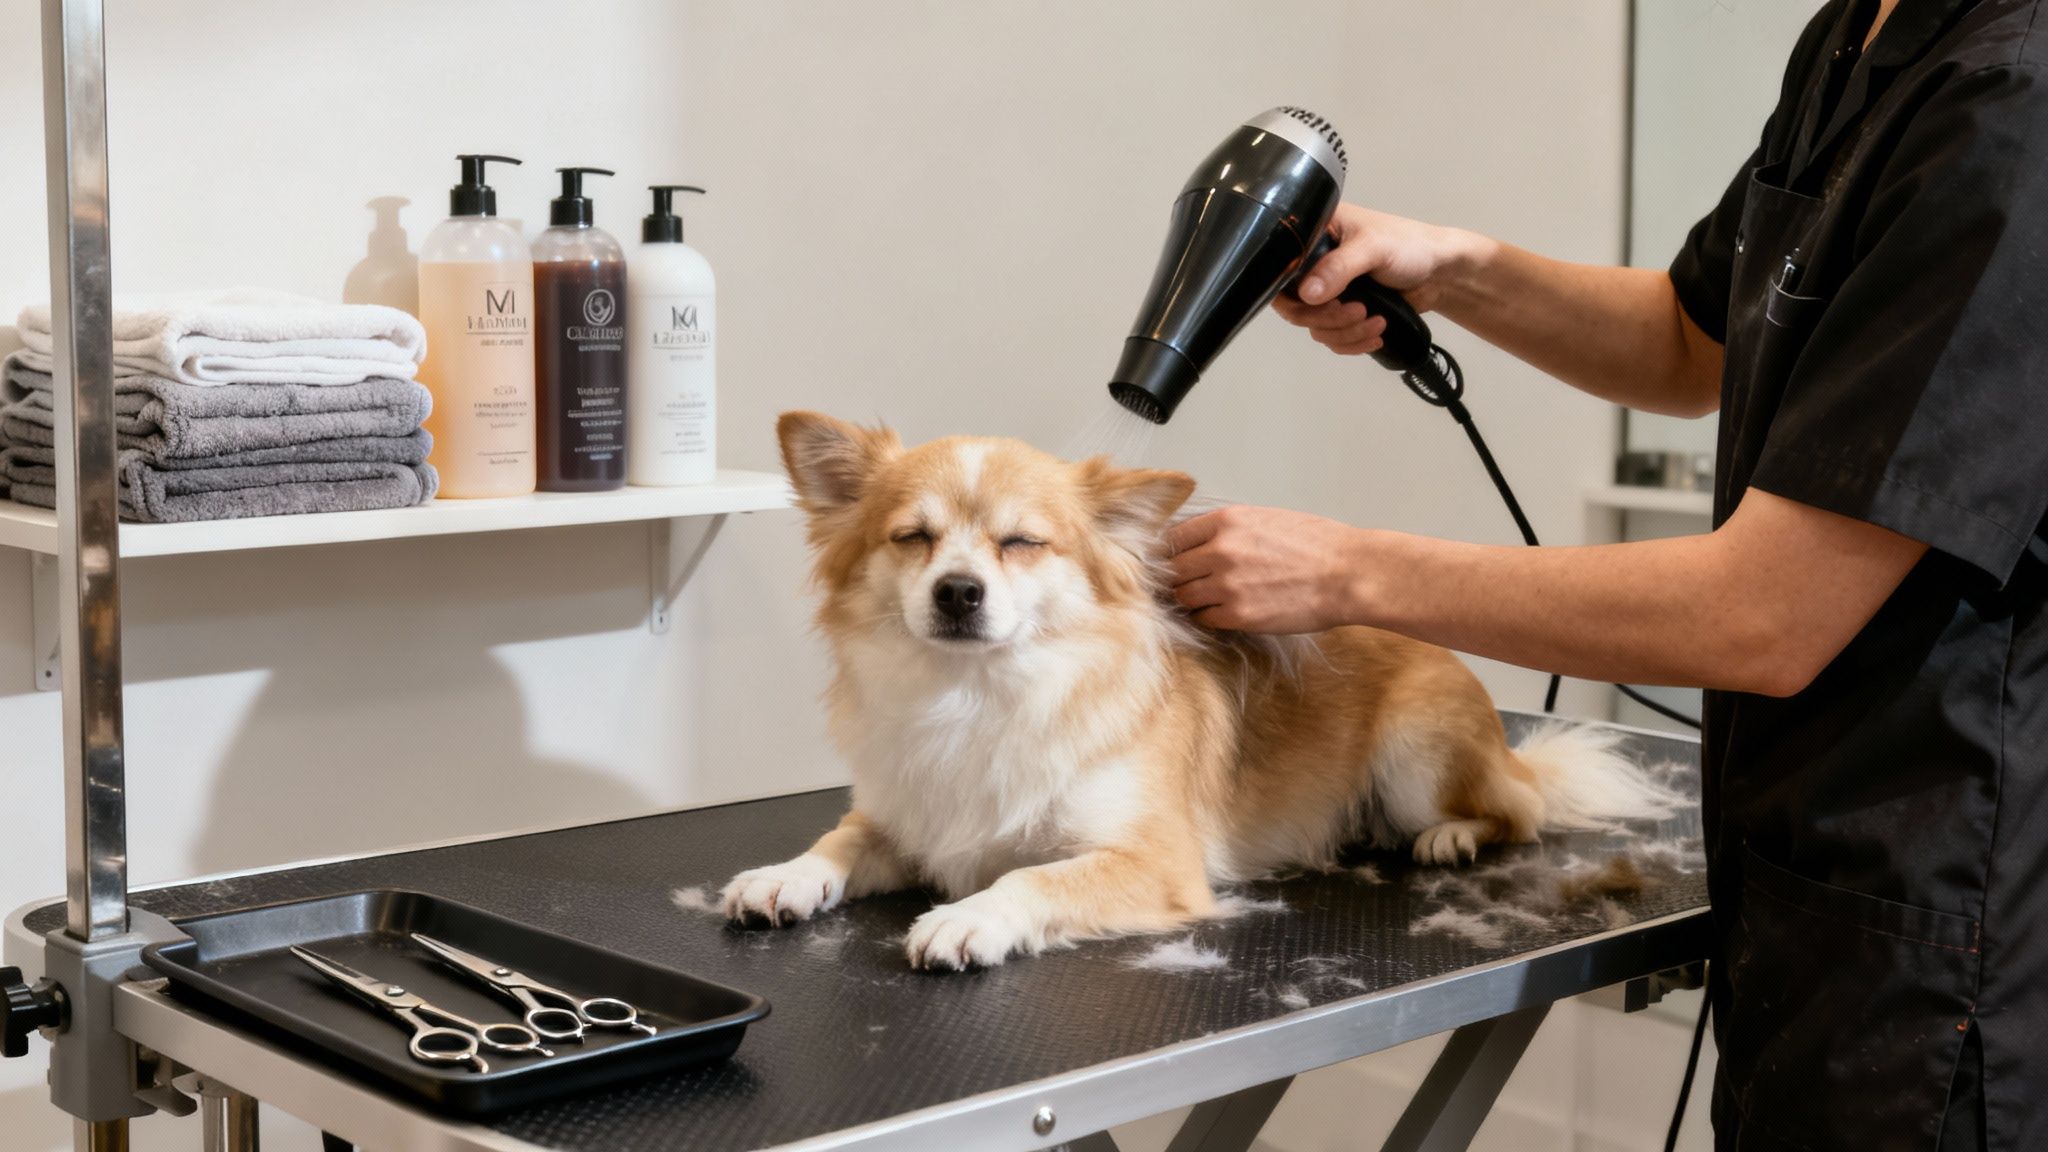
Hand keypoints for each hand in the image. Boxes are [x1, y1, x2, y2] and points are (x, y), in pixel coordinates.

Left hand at [1166, 505, 1365, 633]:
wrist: (1349, 574)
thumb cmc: (1316, 545)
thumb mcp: (1266, 519)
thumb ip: (1228, 530)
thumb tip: (1198, 543)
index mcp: (1226, 521)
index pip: (1173, 537)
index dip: (1170, 552)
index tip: (1172, 561)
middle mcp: (1220, 551)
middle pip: (1173, 569)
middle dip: (1178, 578)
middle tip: (1187, 584)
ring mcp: (1227, 585)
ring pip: (1184, 596)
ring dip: (1192, 599)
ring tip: (1208, 599)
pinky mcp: (1239, 615)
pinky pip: (1204, 619)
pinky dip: (1209, 617)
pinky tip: (1225, 612)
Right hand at [1271, 203, 1479, 355]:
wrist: (1441, 272)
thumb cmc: (1410, 247)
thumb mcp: (1373, 249)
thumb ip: (1339, 268)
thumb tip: (1307, 295)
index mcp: (1316, 234)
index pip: (1283, 269)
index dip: (1295, 293)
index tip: (1321, 301)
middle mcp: (1316, 263)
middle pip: (1296, 306)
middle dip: (1327, 318)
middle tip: (1358, 312)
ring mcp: (1330, 291)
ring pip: (1316, 327)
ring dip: (1345, 333)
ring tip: (1377, 322)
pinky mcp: (1343, 313)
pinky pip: (1333, 338)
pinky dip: (1352, 343)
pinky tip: (1374, 335)